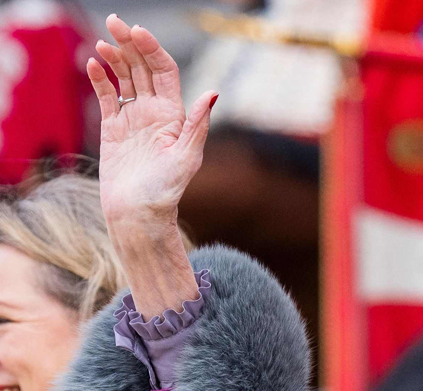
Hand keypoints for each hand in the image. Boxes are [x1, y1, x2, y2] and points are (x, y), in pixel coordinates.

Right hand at [87, 16, 214, 314]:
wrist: (138, 216)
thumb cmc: (165, 193)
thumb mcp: (185, 159)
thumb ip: (196, 125)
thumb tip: (212, 92)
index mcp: (174, 116)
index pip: (163, 71)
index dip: (152, 49)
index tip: (137, 33)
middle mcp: (155, 113)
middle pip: (142, 68)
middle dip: (130, 44)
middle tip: (114, 23)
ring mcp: (133, 119)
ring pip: (124, 77)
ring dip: (114, 56)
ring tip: (104, 43)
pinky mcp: (113, 128)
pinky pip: (106, 95)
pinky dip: (99, 77)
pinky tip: (93, 63)